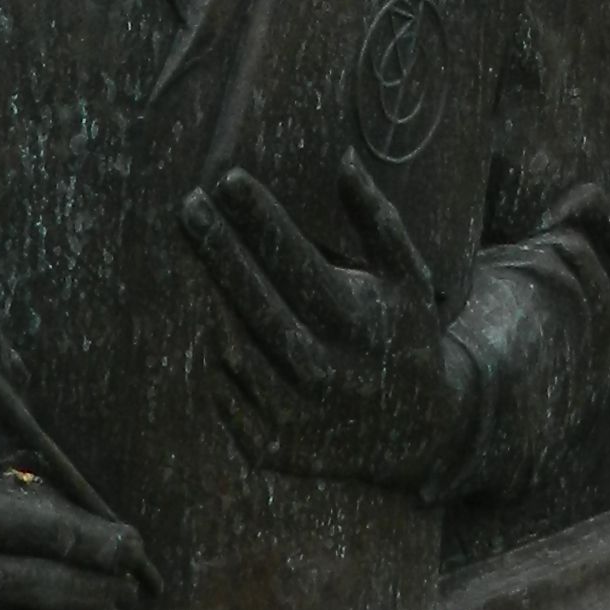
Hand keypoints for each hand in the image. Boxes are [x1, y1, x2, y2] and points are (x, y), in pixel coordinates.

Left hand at [181, 152, 472, 494]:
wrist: (421, 435)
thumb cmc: (407, 337)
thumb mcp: (408, 278)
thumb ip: (377, 219)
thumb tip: (343, 159)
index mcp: (359, 326)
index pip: (296, 261)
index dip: (260, 218)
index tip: (229, 179)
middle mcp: (325, 373)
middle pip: (254, 301)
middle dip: (217, 248)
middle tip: (189, 205)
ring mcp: (296, 417)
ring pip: (233, 346)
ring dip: (213, 298)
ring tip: (201, 256)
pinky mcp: (274, 449)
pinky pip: (225, 392)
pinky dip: (219, 357)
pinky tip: (219, 323)